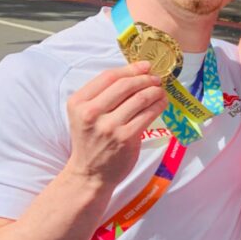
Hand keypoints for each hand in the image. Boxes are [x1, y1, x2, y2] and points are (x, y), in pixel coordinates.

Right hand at [64, 62, 166, 191]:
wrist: (90, 173)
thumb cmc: (91, 141)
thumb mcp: (85, 114)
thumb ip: (102, 95)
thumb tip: (136, 73)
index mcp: (78, 102)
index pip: (108, 77)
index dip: (130, 69)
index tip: (145, 66)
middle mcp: (91, 112)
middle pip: (125, 85)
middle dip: (145, 78)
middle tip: (156, 79)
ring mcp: (109, 126)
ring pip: (139, 98)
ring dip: (155, 91)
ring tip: (160, 90)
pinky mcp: (126, 137)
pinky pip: (148, 114)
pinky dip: (159, 105)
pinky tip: (162, 103)